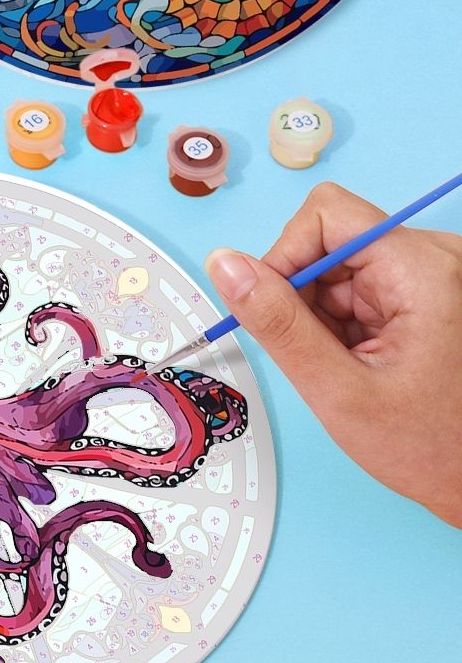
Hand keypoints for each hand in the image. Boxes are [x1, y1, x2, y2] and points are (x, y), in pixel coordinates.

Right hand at [205, 182, 461, 525]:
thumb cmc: (431, 447)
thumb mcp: (337, 390)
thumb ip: (277, 323)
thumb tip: (226, 265)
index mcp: (425, 271)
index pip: (326, 216)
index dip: (284, 258)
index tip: (274, 311)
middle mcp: (436, 258)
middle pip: (329, 238)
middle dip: (303, 293)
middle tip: (319, 352)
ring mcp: (432, 271)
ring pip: (337, 263)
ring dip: (322, 312)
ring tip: (346, 361)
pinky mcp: (425, 287)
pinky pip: (357, 283)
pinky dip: (341, 320)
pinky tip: (359, 356)